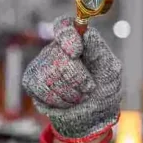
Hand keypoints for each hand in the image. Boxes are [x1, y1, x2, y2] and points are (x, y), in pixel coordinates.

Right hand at [22, 16, 121, 142]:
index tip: (77, 52)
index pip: (64, 26)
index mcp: (76, 41)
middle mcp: (56, 49)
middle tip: (88, 87)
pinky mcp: (32, 82)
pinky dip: (59, 100)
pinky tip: (66, 102)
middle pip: (58, 56)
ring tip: (79, 96)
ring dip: (71, 92)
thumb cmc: (103, 90)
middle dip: (77, 77)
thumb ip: (98, 50)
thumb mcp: (110, 68)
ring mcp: (42, 65)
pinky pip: (41, 89)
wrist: (93, 116)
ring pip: (49, 75)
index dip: (67, 36)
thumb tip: (86, 33)